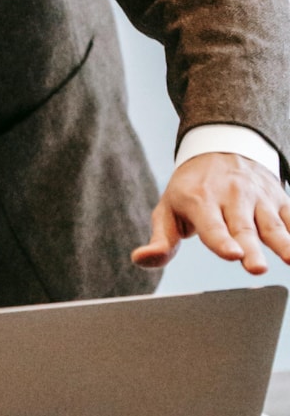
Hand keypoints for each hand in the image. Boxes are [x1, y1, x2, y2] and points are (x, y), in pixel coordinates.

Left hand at [133, 152, 289, 276]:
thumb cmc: (190, 189)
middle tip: (256, 268)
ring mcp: (258, 196)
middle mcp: (231, 195)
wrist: (220, 147)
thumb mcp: (168, 209)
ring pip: (272, 223)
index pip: (212, 225)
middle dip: (250, 248)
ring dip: (283, 242)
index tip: (232, 255)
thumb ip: (160, 240)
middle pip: (243, 227)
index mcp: (200, 199)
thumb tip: (140, 260)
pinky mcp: (278, 198)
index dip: (221, 241)